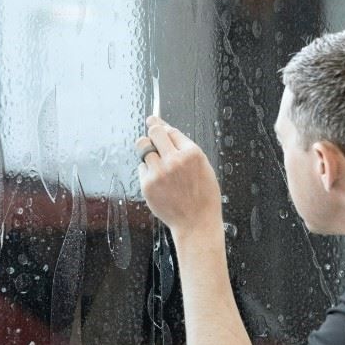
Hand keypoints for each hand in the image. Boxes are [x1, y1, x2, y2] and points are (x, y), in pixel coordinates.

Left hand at [136, 116, 222, 234]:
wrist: (197, 223)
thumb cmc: (203, 196)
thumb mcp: (203, 167)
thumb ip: (185, 148)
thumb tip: (167, 129)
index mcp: (192, 153)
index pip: (171, 130)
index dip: (162, 127)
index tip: (154, 121)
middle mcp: (175, 160)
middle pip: (154, 132)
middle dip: (152, 132)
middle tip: (152, 136)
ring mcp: (159, 172)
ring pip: (143, 147)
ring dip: (148, 152)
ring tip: (158, 164)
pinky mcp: (147, 184)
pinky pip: (141, 167)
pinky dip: (147, 170)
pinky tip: (159, 181)